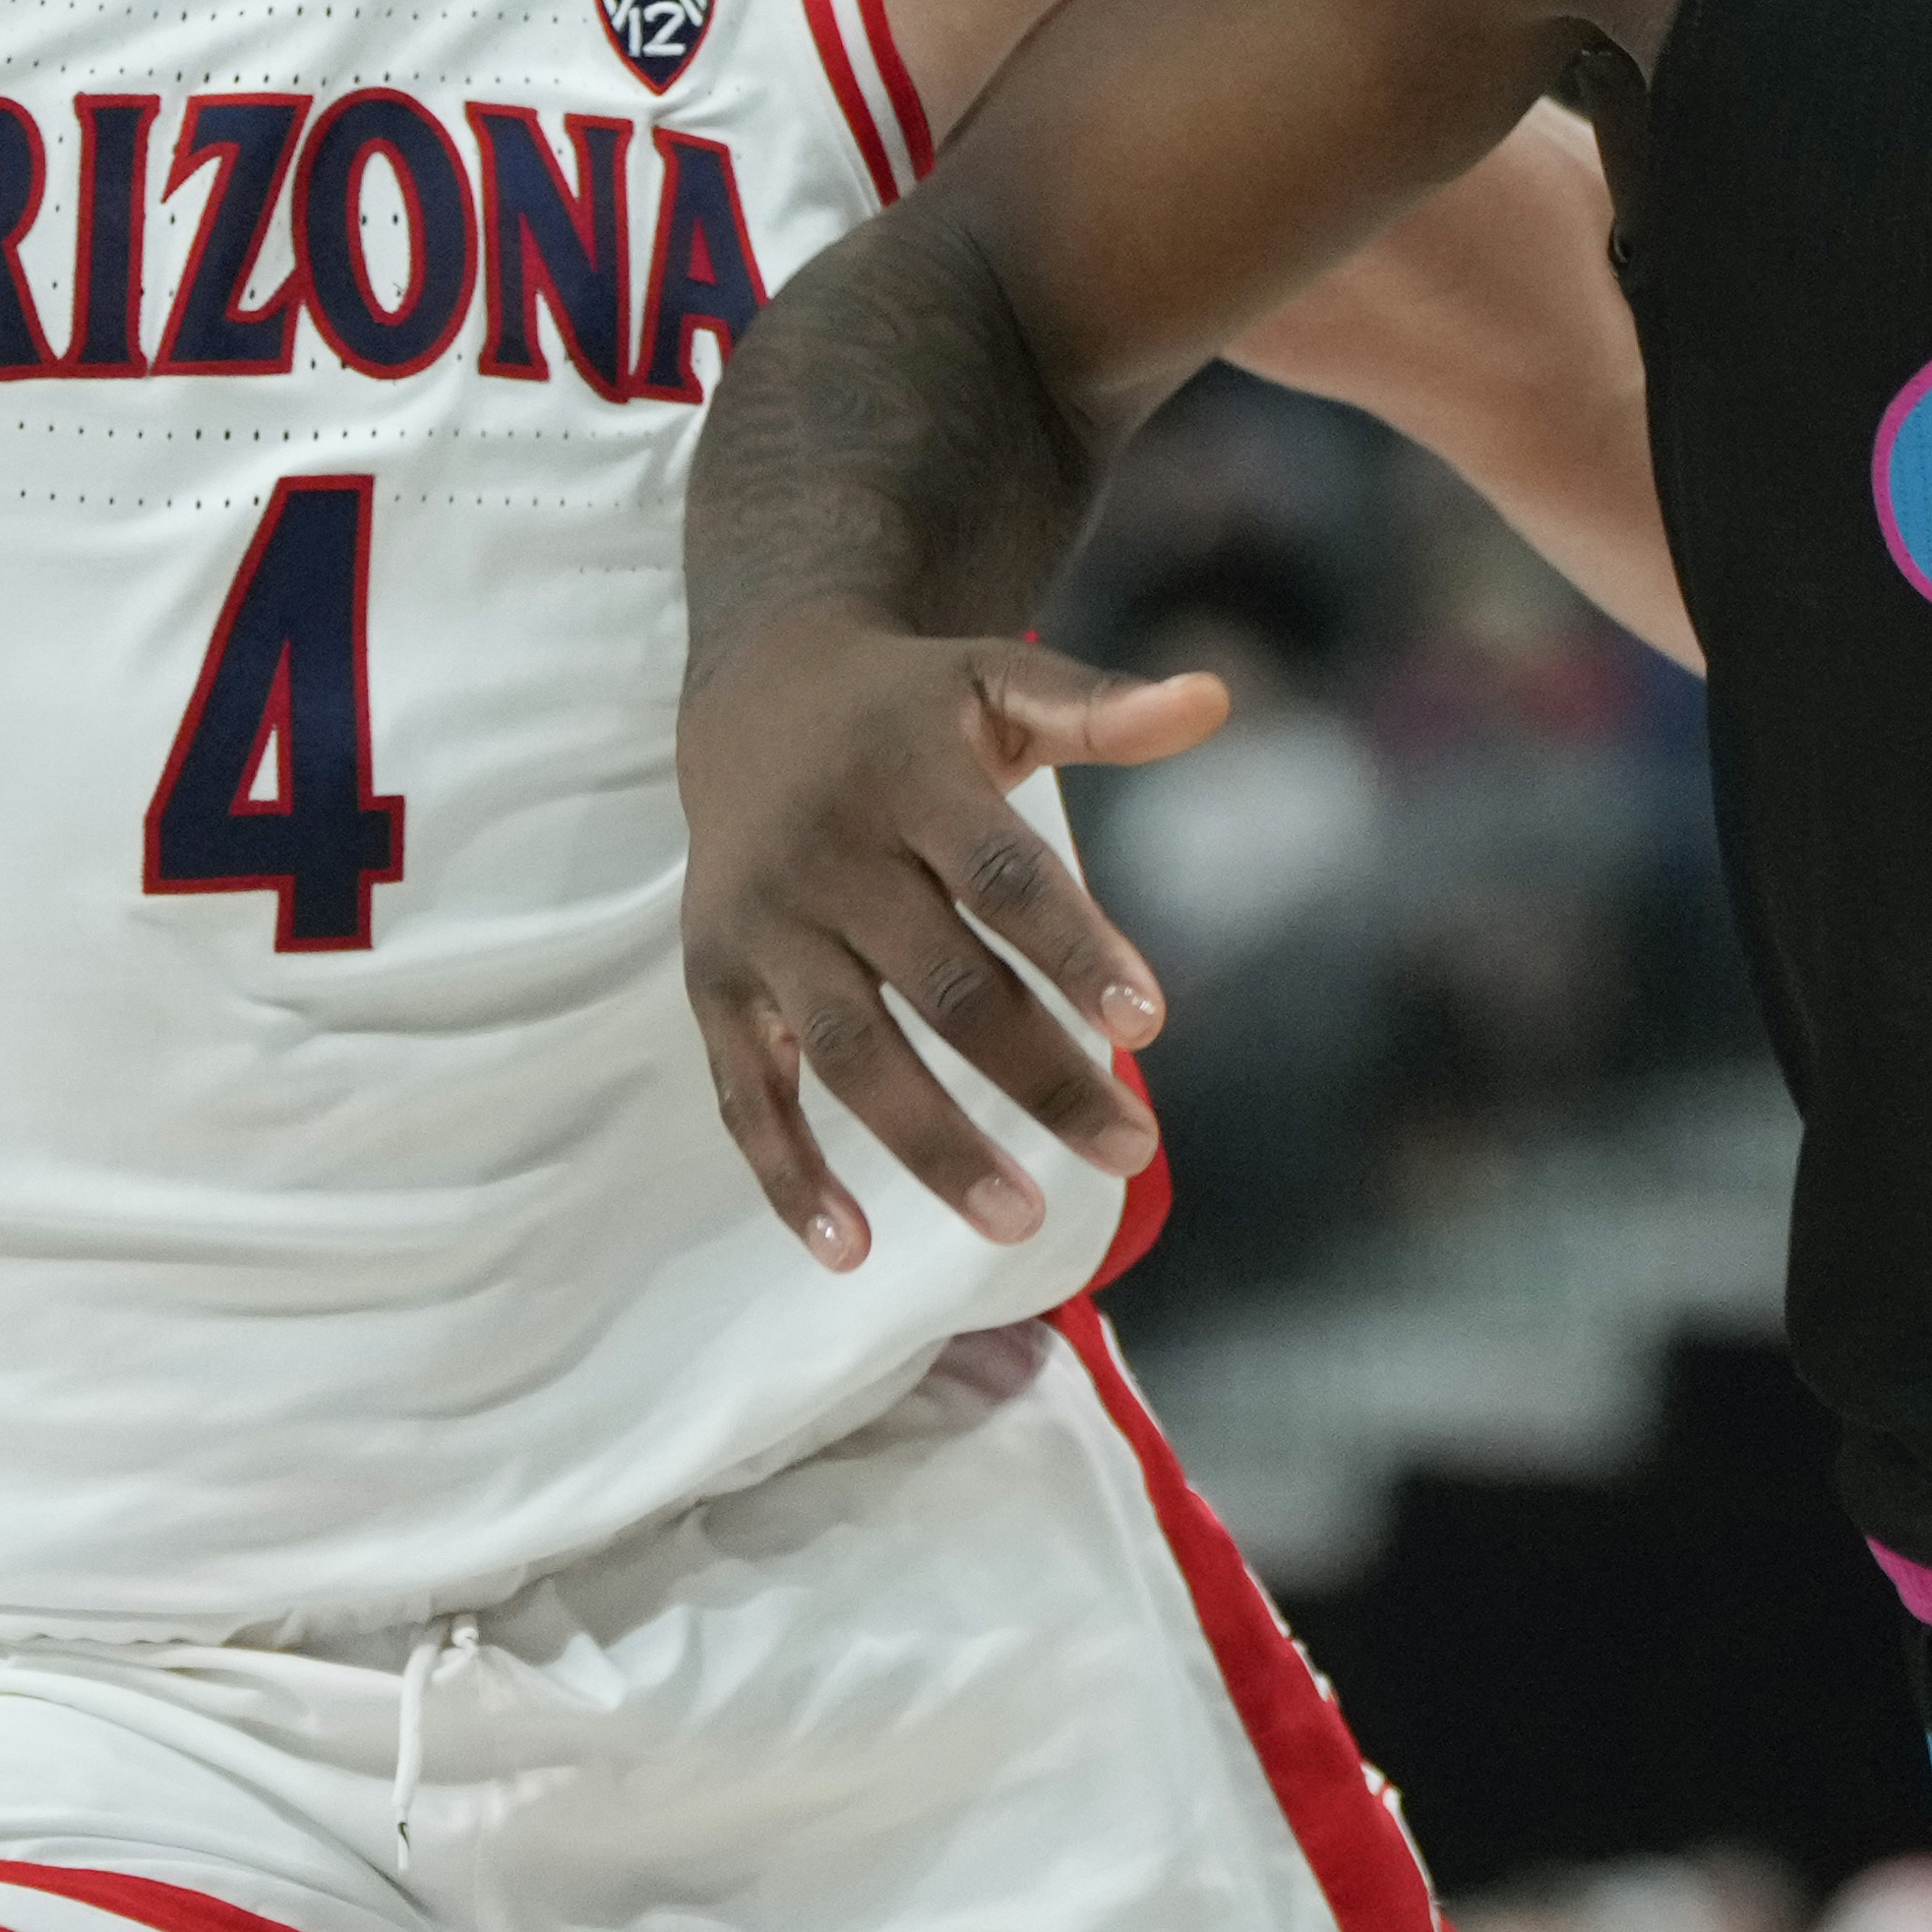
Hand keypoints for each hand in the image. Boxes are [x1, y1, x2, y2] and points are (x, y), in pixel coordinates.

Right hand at [672, 618, 1201, 1265]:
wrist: (752, 695)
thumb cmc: (909, 707)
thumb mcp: (998, 679)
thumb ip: (1101, 706)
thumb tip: (1216, 698)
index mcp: (906, 776)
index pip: (1002, 875)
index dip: (1073, 951)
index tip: (1148, 1026)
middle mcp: (825, 854)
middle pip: (942, 985)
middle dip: (1040, 1076)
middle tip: (1133, 1149)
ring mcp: (763, 927)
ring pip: (851, 1053)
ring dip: (933, 1146)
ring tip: (1023, 1221)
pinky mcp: (714, 982)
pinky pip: (745, 1094)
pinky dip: (788, 1176)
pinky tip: (852, 1251)